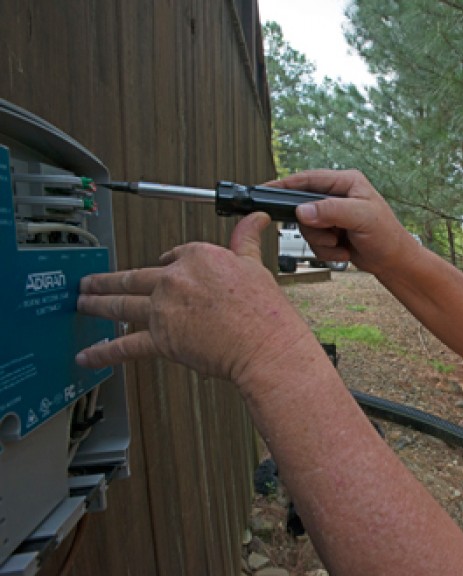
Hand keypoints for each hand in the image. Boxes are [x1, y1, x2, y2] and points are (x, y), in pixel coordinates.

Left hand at [76, 212, 307, 383]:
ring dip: (96, 304)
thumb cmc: (264, 312)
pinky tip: (87, 355)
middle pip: (134, 277)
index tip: (159, 269)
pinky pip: (125, 346)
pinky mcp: (160, 339)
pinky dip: (103, 352)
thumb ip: (246, 240)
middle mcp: (174, 279)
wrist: (264, 344)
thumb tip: (255, 218)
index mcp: (197, 257)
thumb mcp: (255, 266)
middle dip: (108, 281)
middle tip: (91, 281)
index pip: (172, 256)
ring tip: (82, 303)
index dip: (165, 264)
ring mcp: (163, 309)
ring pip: (120, 304)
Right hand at [267, 170, 418, 275]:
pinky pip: (313, 242)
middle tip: (332, 235)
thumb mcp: (360, 218)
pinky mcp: (331, 232)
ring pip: (306, 228)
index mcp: (346, 182)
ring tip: (341, 244)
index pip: (309, 179)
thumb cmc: (386, 236)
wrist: (394, 262)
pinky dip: (326, 251)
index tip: (266, 190)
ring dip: (322, 242)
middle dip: (315, 228)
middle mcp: (337, 195)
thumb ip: (331, 211)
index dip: (286, 185)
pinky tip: (344, 250)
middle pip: (303, 208)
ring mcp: (333, 215)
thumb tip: (302, 210)